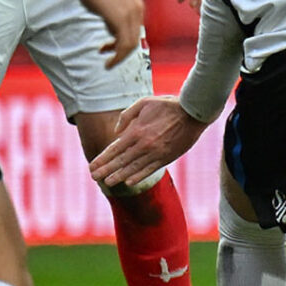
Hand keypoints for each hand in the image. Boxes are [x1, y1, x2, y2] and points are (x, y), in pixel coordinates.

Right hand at [72, 0, 144, 63]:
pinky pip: (123, 44)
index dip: (123, 44)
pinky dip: (116, 56)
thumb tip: (114, 31)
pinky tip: (107, 61)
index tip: (108, 47)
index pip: (135, 32)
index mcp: (137, 6)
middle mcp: (138, 10)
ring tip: (108, 64)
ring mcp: (131, 14)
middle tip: (109, 60)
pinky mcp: (121, 19)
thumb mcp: (110, 3)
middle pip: (135, 41)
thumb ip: (115, 16)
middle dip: (121, 53)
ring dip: (119, 58)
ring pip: (130, 45)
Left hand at [87, 93, 205, 192]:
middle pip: (120, 161)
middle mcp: (143, 144)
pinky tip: (129, 182)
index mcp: (136, 131)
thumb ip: (126, 116)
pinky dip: (138, 176)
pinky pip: (149, 170)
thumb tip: (116, 132)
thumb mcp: (144, 103)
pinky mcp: (166, 157)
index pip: (114, 149)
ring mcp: (155, 153)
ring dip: (119, 176)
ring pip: (133, 168)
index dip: (102, 159)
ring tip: (108, 183)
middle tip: (94, 177)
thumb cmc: (168, 105)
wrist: (193, 112)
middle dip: (106, 170)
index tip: (92, 166)